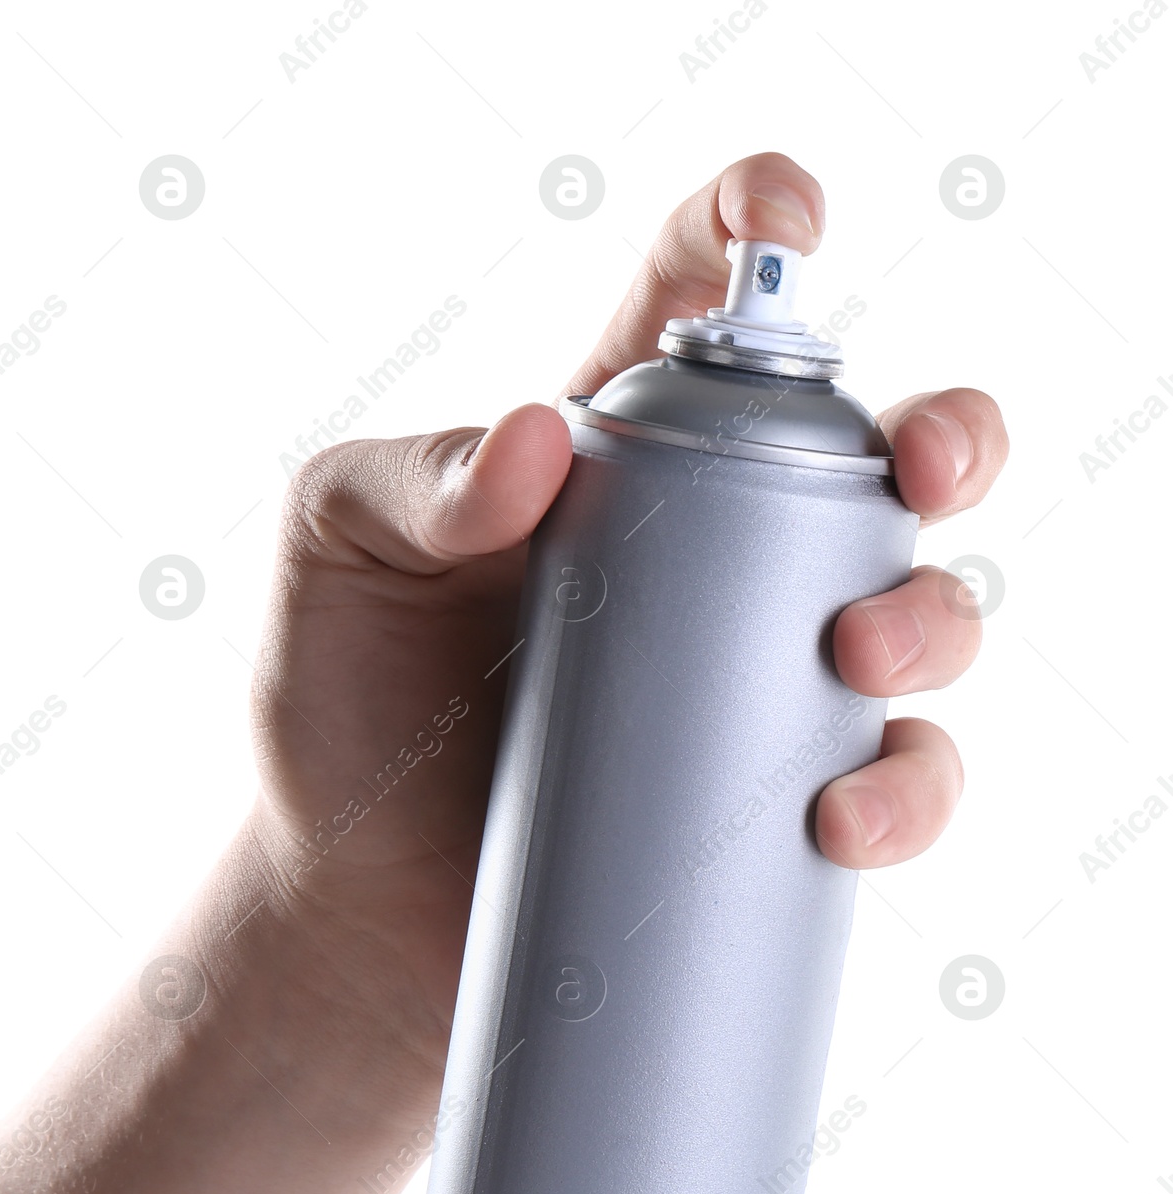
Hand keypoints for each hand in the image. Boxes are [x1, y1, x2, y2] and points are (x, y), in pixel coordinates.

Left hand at [247, 151, 1007, 1076]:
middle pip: (869, 458)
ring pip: (918, 615)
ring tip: (858, 660)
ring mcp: (747, 681)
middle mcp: (703, 552)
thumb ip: (406, 478)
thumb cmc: (331, 701)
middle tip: (920, 469)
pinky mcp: (763, 806)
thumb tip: (536, 438)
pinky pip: (889, 784)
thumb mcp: (328, 554)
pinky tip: (844, 822)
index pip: (695, 311)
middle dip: (943, 435)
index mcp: (605, 458)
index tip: (785, 220)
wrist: (350, 895)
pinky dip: (906, 795)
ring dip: (934, 619)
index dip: (753, 232)